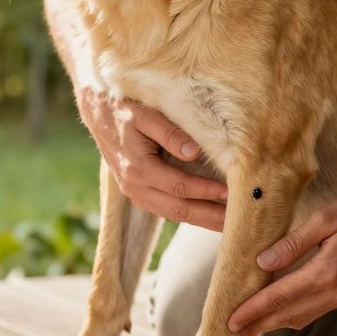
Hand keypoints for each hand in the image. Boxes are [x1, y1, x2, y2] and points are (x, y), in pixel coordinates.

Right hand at [75, 87, 227, 230]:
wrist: (99, 113)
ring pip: (172, 215)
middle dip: (209, 216)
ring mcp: (135, 193)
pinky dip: (189, 216)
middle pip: (178, 209)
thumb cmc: (125, 109)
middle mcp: (134, 186)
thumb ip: (170, 133)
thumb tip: (194, 153)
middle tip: (237, 221)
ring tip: (228, 226)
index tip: (230, 192)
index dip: (205, 191)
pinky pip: (166, 211)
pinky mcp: (139, 194)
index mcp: (137, 168)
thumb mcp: (146, 114)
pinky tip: (208, 218)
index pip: (179, 186)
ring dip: (201, 221)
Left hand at [227, 179, 336, 335]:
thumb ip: (292, 244)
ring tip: (253, 326)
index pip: (280, 297)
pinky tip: (283, 311)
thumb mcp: (324, 218)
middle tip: (233, 332)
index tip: (230, 321)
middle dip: (260, 325)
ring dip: (277, 323)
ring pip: (304, 316)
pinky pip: (318, 310)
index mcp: (328, 273)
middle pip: (290, 315)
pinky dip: (296, 314)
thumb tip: (262, 264)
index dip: (253, 310)